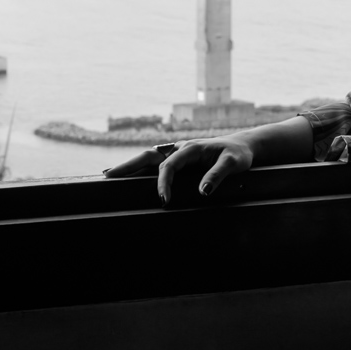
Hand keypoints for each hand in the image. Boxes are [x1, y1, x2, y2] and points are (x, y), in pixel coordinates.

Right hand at [102, 136, 255, 203]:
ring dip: (130, 166)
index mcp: (190, 148)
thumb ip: (218, 175)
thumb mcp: (233, 164)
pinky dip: (140, 168)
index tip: (163, 201)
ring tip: (109, 175)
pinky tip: (129, 176)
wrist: (242, 147)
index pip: (169, 166)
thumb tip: (202, 192)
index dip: (163, 183)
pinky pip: (155, 163)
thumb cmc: (238, 155)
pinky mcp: (178, 159)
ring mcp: (176, 153)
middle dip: (128, 166)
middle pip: (148, 156)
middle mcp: (179, 148)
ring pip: (148, 158)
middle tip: (109, 177)